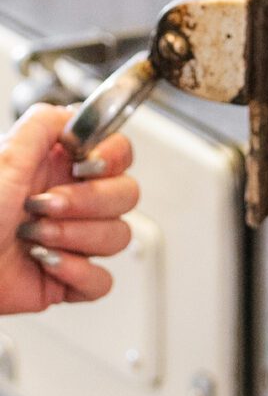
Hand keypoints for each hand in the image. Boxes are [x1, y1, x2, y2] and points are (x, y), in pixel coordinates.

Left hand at [0, 103, 138, 313]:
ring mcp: (75, 239)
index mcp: (61, 166)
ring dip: (76, 238)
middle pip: (127, 194)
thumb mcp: (5, 156)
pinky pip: (102, 280)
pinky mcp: (70, 277)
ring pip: (119, 236)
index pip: (118, 152)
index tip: (87, 165)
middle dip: (89, 202)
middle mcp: (73, 200)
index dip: (112, 159)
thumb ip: (43, 123)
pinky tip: (47, 263)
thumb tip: (75, 115)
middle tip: (47, 205)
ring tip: (38, 236)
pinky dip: (77, 273)